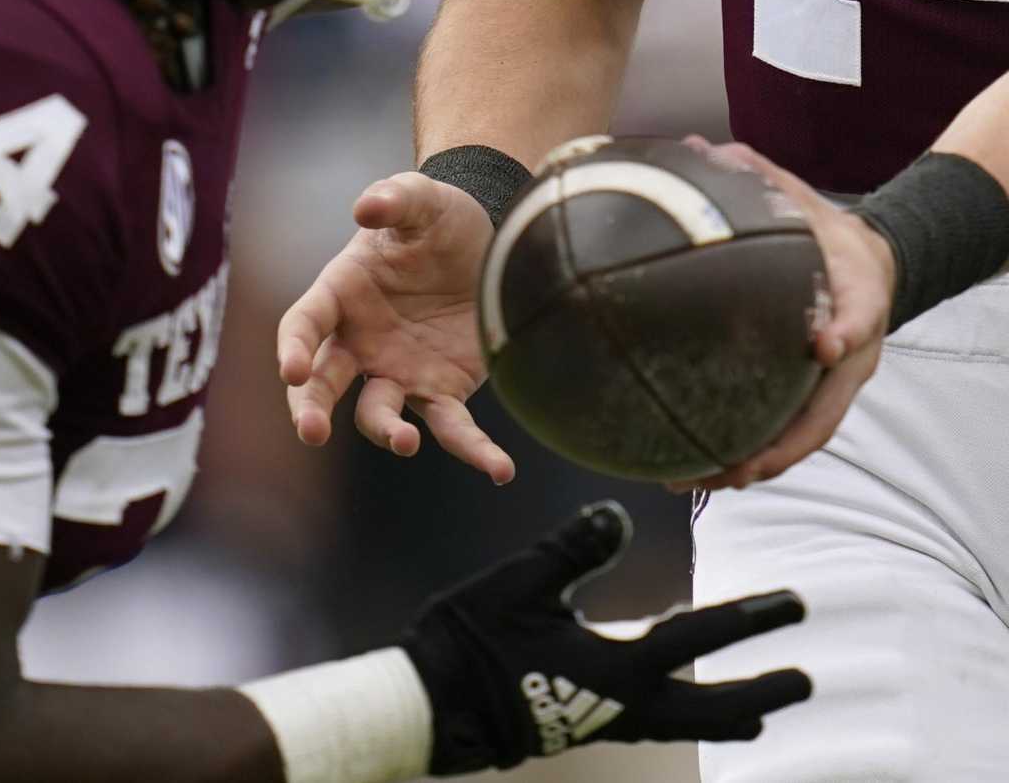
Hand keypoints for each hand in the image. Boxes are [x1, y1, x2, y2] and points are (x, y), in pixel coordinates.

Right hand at [276, 172, 514, 483]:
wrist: (487, 239)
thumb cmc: (439, 217)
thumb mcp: (420, 198)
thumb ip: (394, 198)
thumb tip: (366, 208)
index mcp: (340, 293)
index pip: (303, 324)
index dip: (293, 347)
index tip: (292, 368)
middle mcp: (359, 342)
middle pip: (322, 382)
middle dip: (310, 408)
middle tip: (312, 431)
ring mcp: (398, 371)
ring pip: (379, 414)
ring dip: (386, 432)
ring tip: (405, 442)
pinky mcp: (443, 390)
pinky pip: (452, 428)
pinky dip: (474, 451)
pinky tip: (500, 469)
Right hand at [402, 502, 810, 773]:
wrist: (434, 707)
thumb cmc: (473, 640)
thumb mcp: (520, 586)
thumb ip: (572, 550)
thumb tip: (617, 513)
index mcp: (616, 668)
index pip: (697, 638)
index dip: (750, 619)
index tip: (796, 605)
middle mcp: (624, 705)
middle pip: (712, 711)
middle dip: (760, 693)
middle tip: (805, 680)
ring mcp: (607, 723)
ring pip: (687, 725)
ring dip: (730, 714)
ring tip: (761, 709)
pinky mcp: (586, 727)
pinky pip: (656, 723)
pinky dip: (685, 710)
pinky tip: (675, 697)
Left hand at [667, 136, 895, 492]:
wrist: (874, 262)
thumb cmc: (827, 232)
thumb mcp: (802, 199)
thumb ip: (758, 177)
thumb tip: (699, 146)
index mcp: (857, 298)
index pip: (861, 314)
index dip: (846, 328)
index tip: (826, 343)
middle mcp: (850, 352)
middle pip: (824, 412)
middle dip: (776, 445)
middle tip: (726, 466)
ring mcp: (835, 382)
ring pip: (799, 438)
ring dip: (749, 465)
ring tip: (689, 479)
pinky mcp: (815, 395)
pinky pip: (779, 432)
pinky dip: (741, 452)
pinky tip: (690, 464)